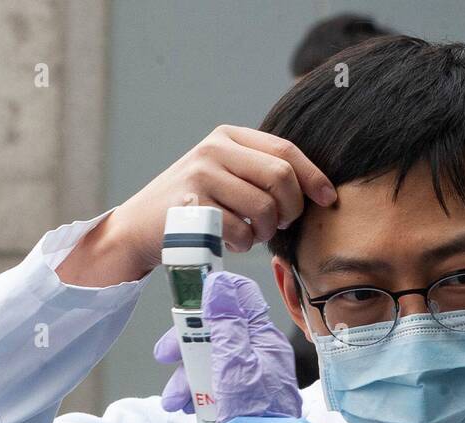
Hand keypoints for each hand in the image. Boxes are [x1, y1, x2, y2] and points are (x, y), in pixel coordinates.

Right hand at [58, 126, 335, 286]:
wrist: (137, 229)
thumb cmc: (190, 208)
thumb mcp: (222, 176)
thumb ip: (258, 173)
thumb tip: (316, 190)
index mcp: (227, 136)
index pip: (285, 150)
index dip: (313, 176)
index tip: (327, 198)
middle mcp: (214, 149)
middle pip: (281, 177)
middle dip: (291, 208)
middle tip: (281, 225)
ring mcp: (201, 175)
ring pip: (264, 207)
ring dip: (265, 231)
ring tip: (252, 236)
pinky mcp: (192, 206)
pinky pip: (240, 230)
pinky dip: (243, 244)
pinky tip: (231, 243)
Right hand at [155, 271, 301, 422]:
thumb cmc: (256, 417)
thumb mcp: (236, 364)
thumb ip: (226, 324)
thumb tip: (219, 284)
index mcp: (263, 339)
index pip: (241, 298)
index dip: (210, 296)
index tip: (185, 303)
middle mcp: (258, 355)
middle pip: (216, 333)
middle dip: (187, 346)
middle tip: (166, 357)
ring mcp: (249, 378)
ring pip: (210, 362)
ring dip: (186, 377)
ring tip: (174, 401)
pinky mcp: (240, 400)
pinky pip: (213, 387)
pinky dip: (196, 395)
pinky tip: (186, 408)